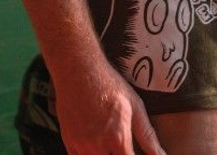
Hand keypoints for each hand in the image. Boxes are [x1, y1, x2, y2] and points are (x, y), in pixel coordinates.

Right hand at [52, 58, 166, 154]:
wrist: (79, 69)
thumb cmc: (108, 84)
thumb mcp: (135, 105)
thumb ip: (147, 135)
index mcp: (119, 138)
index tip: (133, 153)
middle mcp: (99, 146)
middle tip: (121, 146)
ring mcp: (82, 146)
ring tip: (110, 143)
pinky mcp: (69, 143)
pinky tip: (96, 144)